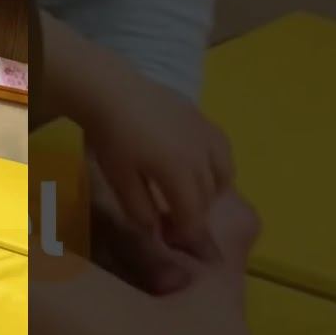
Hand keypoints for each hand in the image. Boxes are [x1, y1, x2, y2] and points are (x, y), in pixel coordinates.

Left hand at [83, 76, 231, 250]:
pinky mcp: (205, 120)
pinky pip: (223, 152)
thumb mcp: (120, 180)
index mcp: (180, 173)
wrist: (113, 92)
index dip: (187, 234)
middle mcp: (202, 156)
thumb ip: (140, 210)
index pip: (194, 216)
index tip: (176, 242)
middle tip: (175, 222)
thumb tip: (157, 231)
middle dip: (195, 214)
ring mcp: (207, 136)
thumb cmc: (112, 139)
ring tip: (187, 196)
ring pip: (223, 176)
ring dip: (210, 193)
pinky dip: (217, 168)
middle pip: (208, 198)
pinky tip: (197, 169)